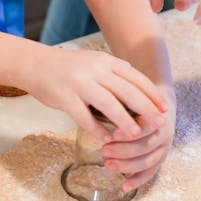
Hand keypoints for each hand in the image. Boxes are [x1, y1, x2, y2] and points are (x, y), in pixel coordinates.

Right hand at [26, 46, 169, 141]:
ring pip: (108, 103)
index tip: (164, 108)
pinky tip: (105, 139)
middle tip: (159, 123)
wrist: (35, 64)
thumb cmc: (68, 68)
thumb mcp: (95, 63)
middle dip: (146, 109)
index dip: (152, 94)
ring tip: (135, 134)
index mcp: (106, 62)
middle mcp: (95, 70)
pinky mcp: (65, 97)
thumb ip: (115, 73)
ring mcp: (80, 83)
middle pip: (127, 91)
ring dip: (124, 120)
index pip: (136, 78)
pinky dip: (96, 129)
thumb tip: (140, 88)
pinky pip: (83, 116)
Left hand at [101, 85, 175, 192]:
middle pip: (146, 146)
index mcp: (158, 116)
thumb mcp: (131, 97)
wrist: (160, 103)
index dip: (129, 133)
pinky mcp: (160, 157)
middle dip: (124, 151)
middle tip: (104, 151)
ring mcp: (164, 147)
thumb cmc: (139, 99)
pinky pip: (150, 172)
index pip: (146, 127)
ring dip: (127, 165)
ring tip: (108, 165)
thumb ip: (119, 103)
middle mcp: (164, 133)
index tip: (112, 136)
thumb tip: (94, 106)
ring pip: (148, 161)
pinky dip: (137, 180)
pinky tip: (125, 187)